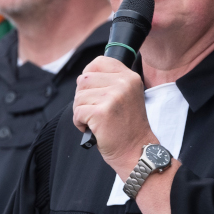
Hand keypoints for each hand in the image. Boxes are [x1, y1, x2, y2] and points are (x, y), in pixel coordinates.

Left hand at [72, 56, 155, 177]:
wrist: (136, 151)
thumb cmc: (127, 127)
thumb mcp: (127, 96)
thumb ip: (111, 82)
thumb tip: (84, 76)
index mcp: (129, 77)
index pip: (99, 62)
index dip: (89, 75)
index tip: (92, 90)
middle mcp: (123, 83)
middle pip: (84, 79)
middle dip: (83, 97)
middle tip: (95, 111)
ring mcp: (113, 97)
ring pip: (78, 96)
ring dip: (81, 111)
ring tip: (96, 121)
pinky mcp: (102, 112)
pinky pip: (77, 112)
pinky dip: (79, 123)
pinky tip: (93, 128)